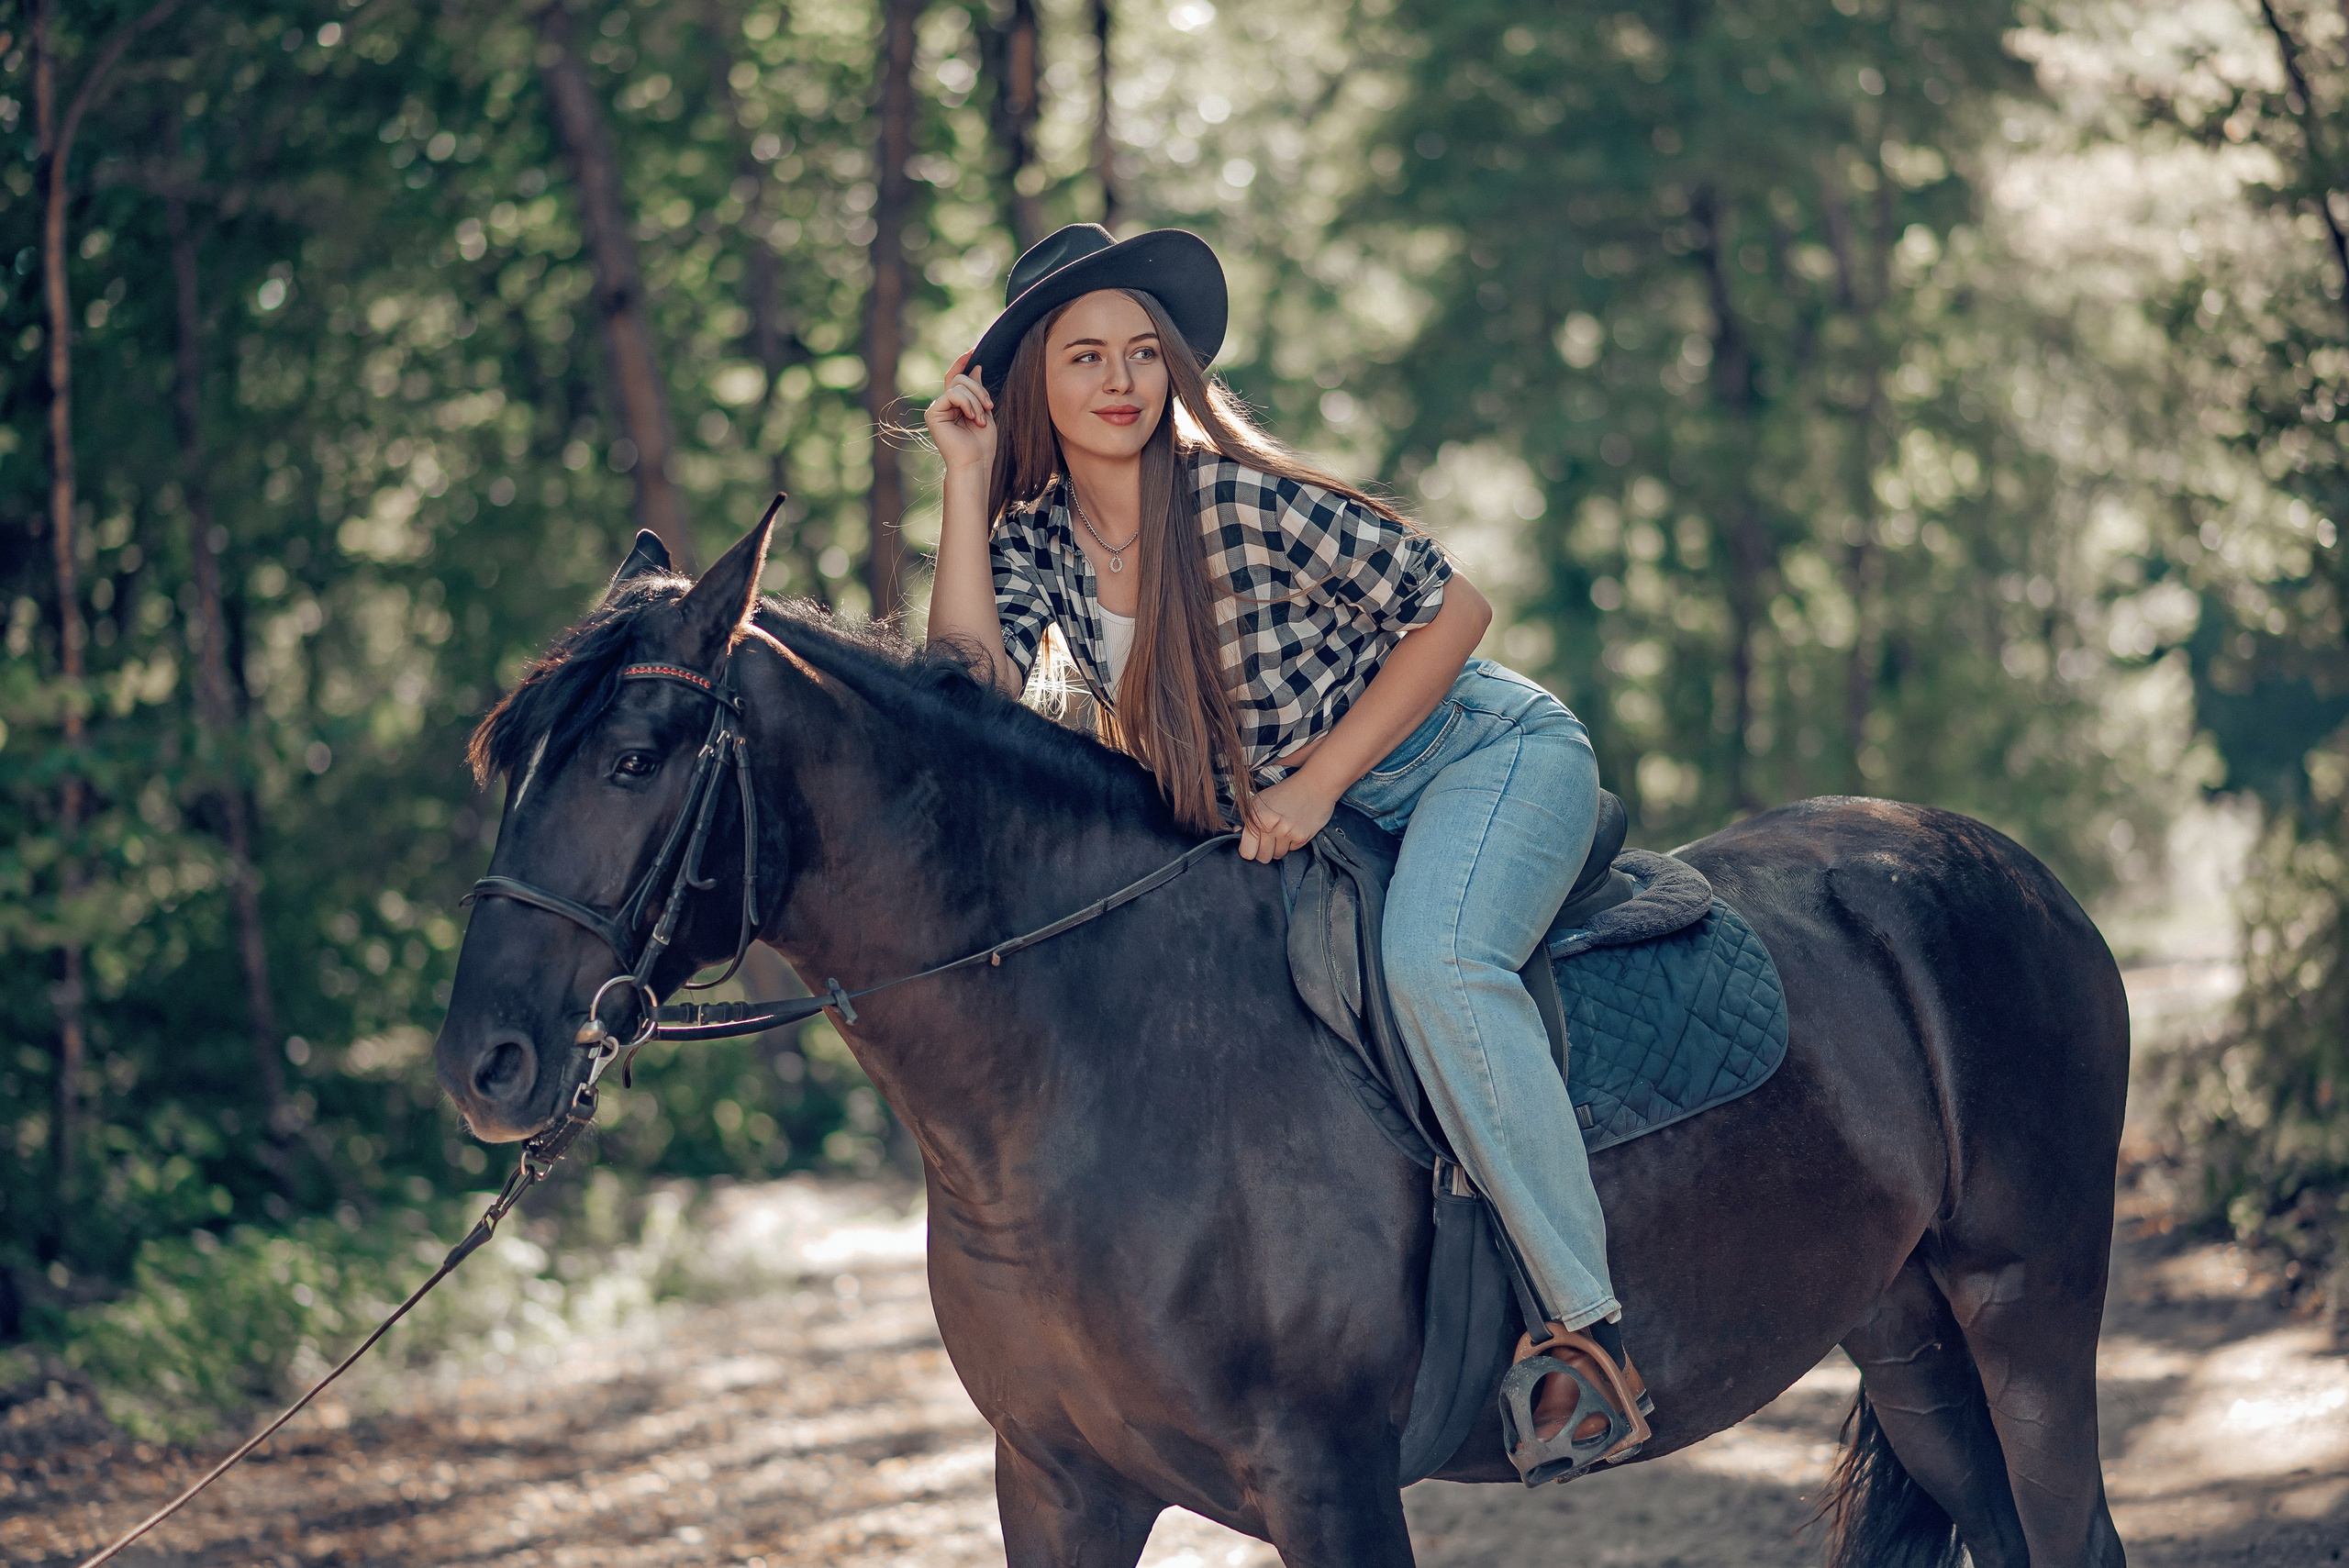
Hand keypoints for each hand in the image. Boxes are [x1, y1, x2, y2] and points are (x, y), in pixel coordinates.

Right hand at [925, 350, 996, 479]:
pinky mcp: (933, 414)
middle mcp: (943, 405)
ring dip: (976, 400)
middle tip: (990, 407)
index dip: (963, 362)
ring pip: (958, 386)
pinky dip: (967, 403)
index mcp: (955, 405)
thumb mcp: (984, 411)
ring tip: (981, 419)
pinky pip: (952, 394)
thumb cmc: (982, 444)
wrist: (975, 463)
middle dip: (979, 390)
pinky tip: (973, 417)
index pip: (956, 377)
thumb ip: (978, 391)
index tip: (974, 349)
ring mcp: (937, 409)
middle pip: (960, 379)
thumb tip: (975, 368)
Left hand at [1239, 773, 1336, 862]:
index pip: (1247, 852)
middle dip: (1264, 851)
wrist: (1315, 784)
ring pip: (1277, 855)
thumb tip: (1236, 833)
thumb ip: (1247, 819)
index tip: (1252, 846)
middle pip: (1263, 857)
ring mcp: (1287, 833)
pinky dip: (1291, 843)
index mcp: (1256, 816)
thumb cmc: (1285, 791)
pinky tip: (1293, 829)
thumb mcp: (1260, 799)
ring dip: (1278, 848)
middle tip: (1268, 840)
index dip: (1249, 850)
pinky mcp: (1302, 837)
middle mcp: (1270, 826)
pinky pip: (1292, 850)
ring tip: (1282, 832)